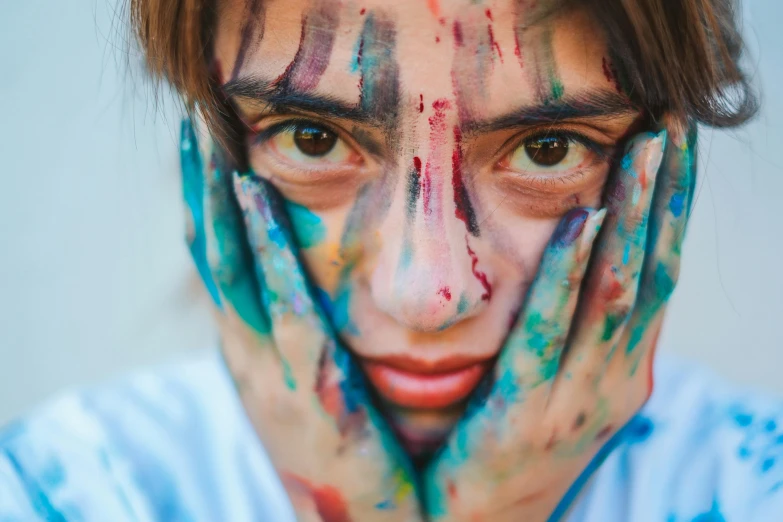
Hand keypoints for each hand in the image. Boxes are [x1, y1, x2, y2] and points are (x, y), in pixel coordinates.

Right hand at [181, 120, 421, 521]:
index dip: (207, 201)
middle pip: (210, 252)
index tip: (210, 144)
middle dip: (198, 185)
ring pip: (228, 268)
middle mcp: (248, 350)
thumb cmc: (351, 440)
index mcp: (254, 346)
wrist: (364, 517)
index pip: (220, 260)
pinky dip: (262, 248)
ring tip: (209, 138)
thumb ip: (309, 332)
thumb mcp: (316, 380)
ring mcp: (267, 366)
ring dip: (216, 200)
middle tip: (194, 121)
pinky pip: (278, 302)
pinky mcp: (304, 381)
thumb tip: (310, 282)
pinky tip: (256, 197)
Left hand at [422, 122, 694, 521]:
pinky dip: (567, 272)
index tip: (673, 141)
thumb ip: (575, 332)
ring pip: (617, 292)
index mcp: (623, 370)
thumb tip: (582, 258)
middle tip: (670, 121)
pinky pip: (549, 330)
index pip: (660, 272)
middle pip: (652, 270)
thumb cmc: (512, 444)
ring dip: (633, 215)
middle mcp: (616, 380)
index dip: (672, 206)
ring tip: (642, 148)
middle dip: (664, 193)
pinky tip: (577, 219)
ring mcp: (577, 400)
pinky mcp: (526, 414)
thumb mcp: (559, 384)